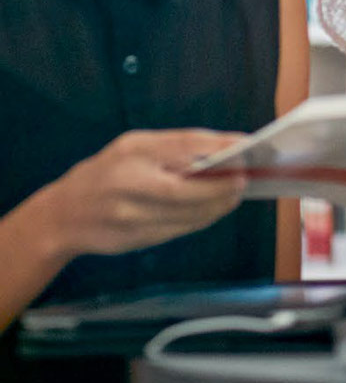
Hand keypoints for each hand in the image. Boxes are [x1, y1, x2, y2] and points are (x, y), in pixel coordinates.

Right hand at [31, 130, 247, 260]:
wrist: (62, 216)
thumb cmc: (105, 174)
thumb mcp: (131, 149)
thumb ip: (172, 149)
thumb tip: (222, 154)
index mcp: (132, 151)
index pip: (184, 145)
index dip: (220, 147)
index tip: (246, 146)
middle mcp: (128, 182)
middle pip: (187, 188)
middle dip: (221, 186)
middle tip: (244, 180)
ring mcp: (129, 214)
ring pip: (186, 213)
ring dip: (217, 206)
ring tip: (234, 196)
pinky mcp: (134, 237)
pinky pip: (178, 229)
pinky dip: (201, 220)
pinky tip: (213, 211)